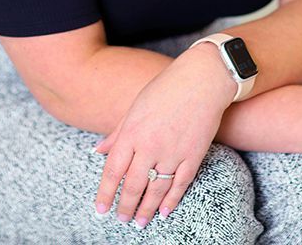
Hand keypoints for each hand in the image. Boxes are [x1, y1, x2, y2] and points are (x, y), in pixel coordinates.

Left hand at [93, 45, 235, 228]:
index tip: (100, 209)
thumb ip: (117, 131)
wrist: (202, 79)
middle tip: (121, 220)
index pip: (113, 170)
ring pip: (156, 190)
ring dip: (146, 209)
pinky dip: (171, 201)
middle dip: (125, 206)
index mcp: (132, 131)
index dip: (105, 193)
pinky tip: (164, 212)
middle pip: (133, 185)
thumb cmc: (165, 88)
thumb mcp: (136, 106)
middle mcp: (149, 145)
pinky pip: (179, 184)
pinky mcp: (193, 155)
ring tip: (139, 222)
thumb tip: (99, 151)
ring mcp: (172, 152)